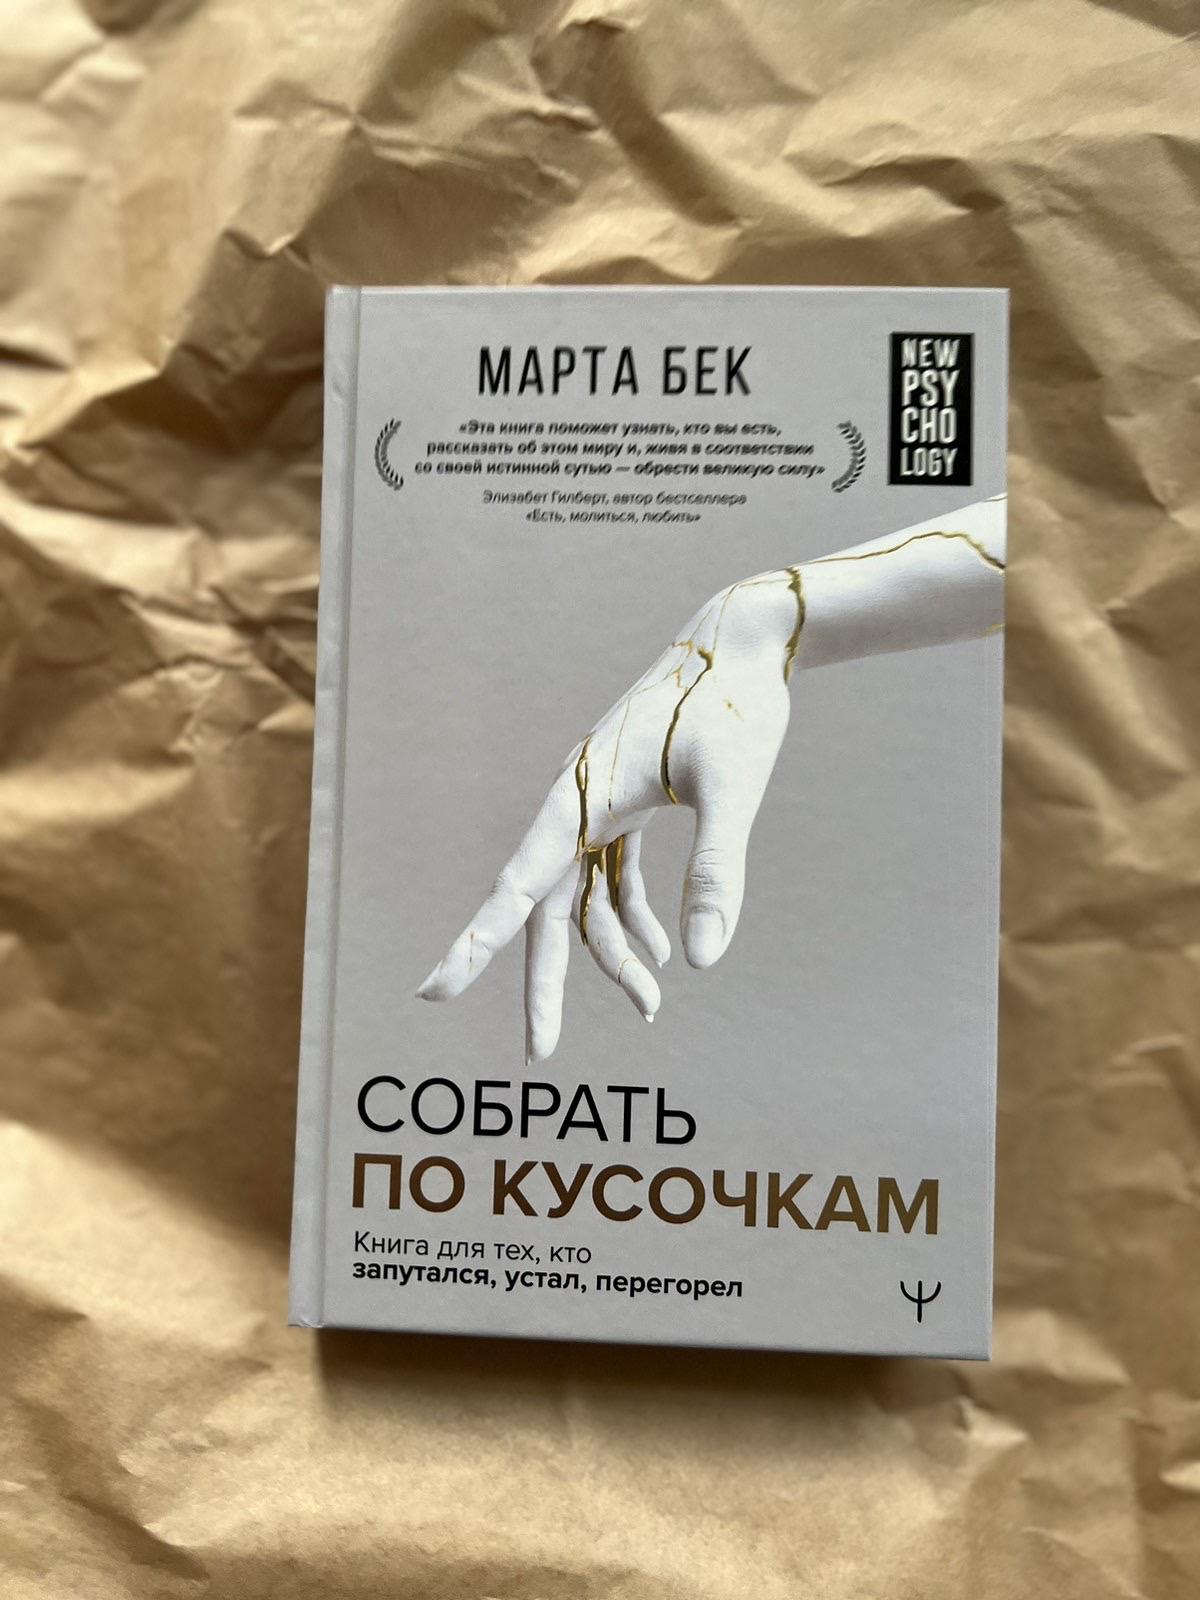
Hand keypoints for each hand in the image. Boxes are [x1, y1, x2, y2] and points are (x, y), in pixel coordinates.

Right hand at [416, 570, 803, 1061]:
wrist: (747, 640)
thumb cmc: (736, 704)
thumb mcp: (732, 791)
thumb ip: (716, 874)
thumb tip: (703, 964)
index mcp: (581, 796)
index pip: (519, 886)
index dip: (477, 944)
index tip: (435, 990)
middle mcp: (577, 804)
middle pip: (546, 910)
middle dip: (548, 984)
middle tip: (542, 1055)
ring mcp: (598, 806)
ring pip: (585, 900)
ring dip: (613, 955)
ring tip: (652, 1008)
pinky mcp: (625, 806)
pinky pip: (612, 877)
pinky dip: (632, 917)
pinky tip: (661, 955)